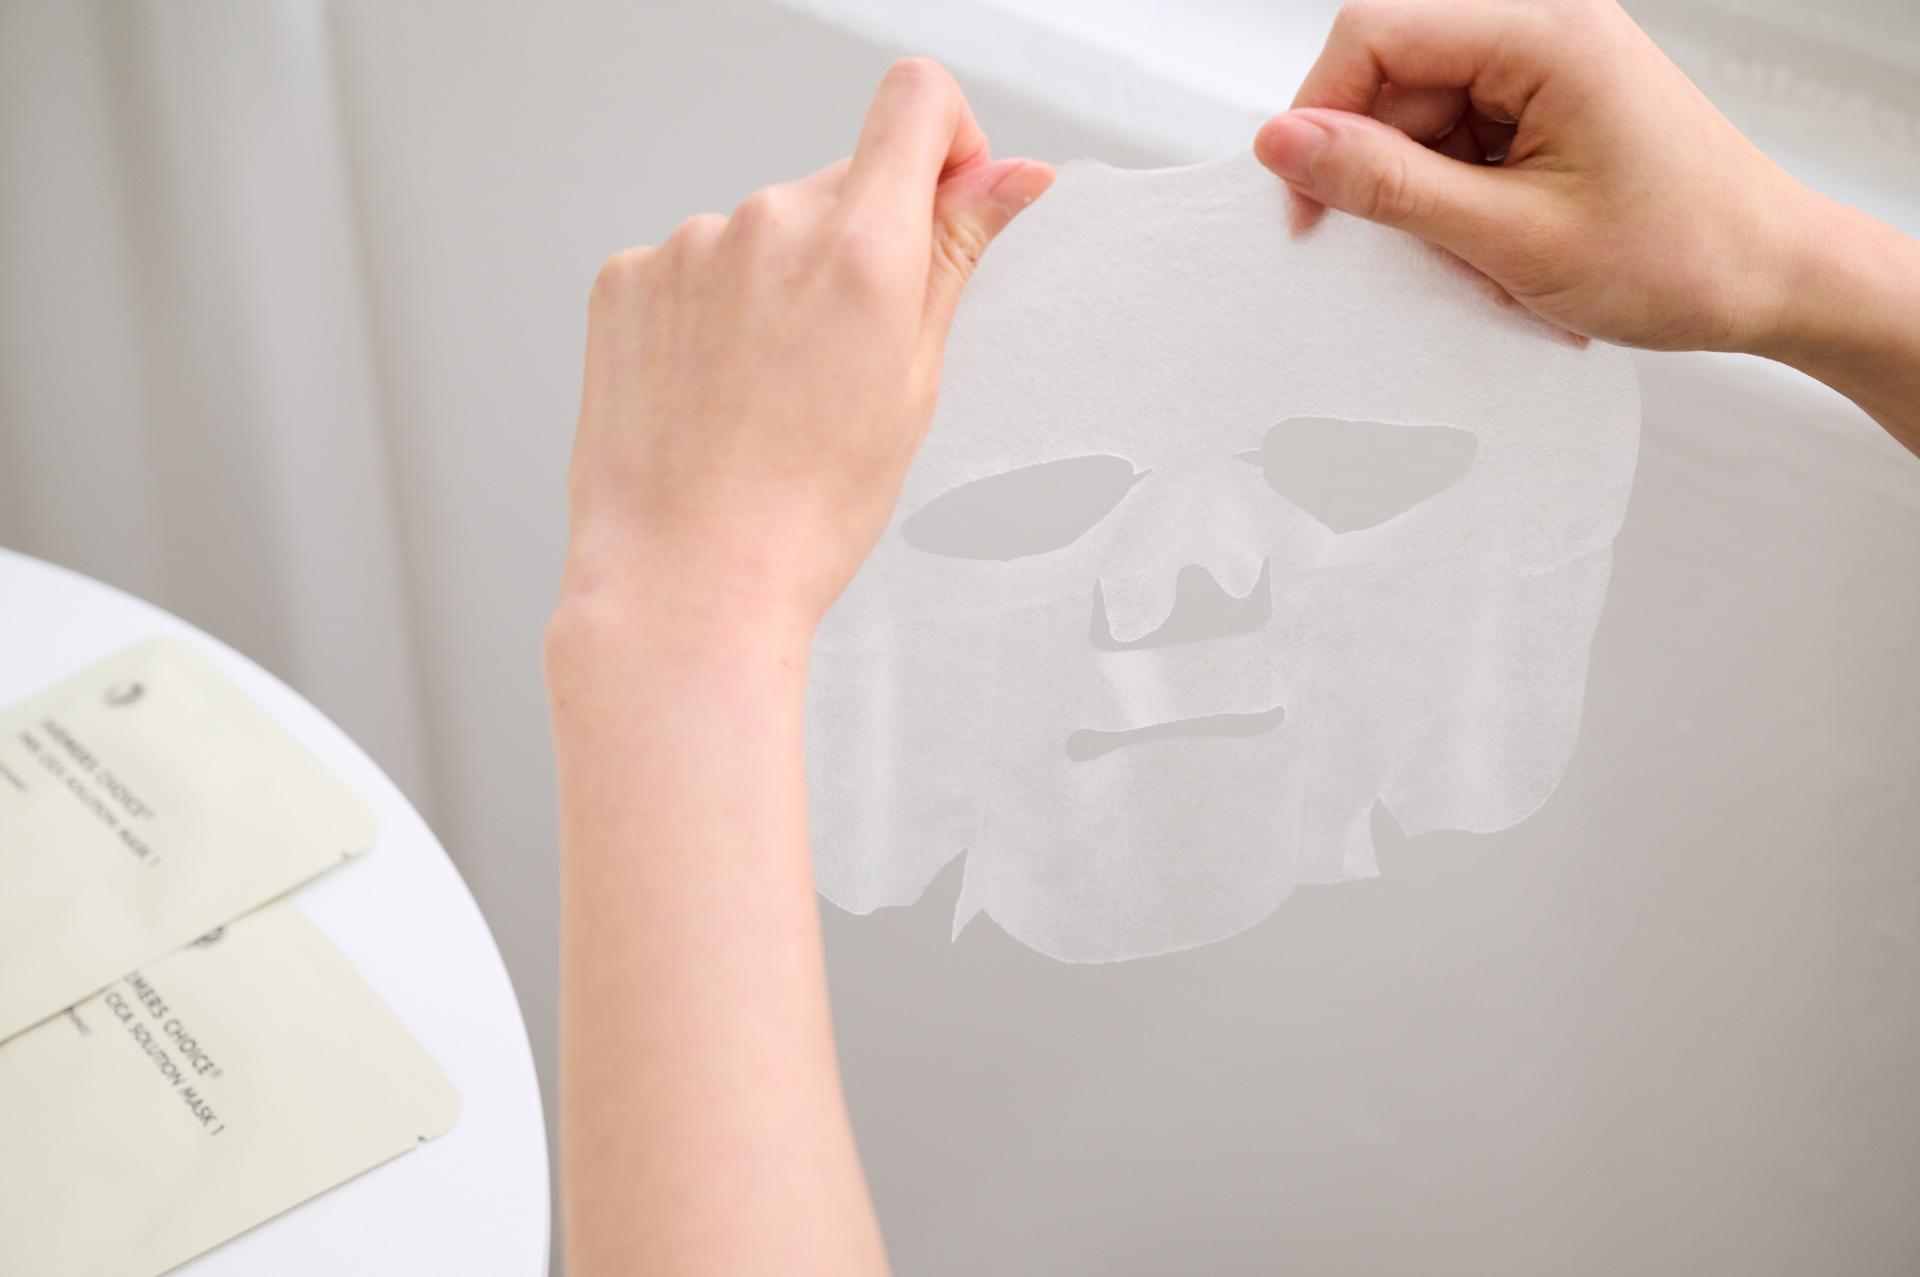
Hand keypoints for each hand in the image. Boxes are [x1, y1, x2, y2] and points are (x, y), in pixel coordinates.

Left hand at [561, 58, 1053, 632]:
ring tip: (769, 392)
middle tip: (846, 358)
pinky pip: (693, 264)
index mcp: (859, 247)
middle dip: (859, 246)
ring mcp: (687, 246)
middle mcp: (769, 223)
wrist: (688, 577)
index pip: (917, 99)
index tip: (943, 198)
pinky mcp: (626, 277)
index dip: (946, 140)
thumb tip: (1009, 177)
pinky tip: (714, 389)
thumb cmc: (805, 511)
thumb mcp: (914, 383)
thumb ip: (956, 255)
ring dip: (779, 283)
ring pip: (763, 230)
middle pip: (840, 183)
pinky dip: (711, 309)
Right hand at [1255, 0, 1919, 454]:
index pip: (1376, 34)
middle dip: (1379, 163)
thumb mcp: (1510, 235)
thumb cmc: (1683, 255)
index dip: (1321, 115)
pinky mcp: (1547, 103)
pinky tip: (1492, 237)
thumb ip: (1388, 185)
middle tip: (1408, 241)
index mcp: (1545, 32)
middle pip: (1393, 73)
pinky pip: (1456, 135)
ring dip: (1422, 188)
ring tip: (1479, 247)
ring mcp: (1547, 65)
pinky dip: (1454, 194)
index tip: (1306, 198)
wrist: (1772, 281)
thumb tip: (1287, 144)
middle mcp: (1545, 29)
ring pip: (1418, 112)